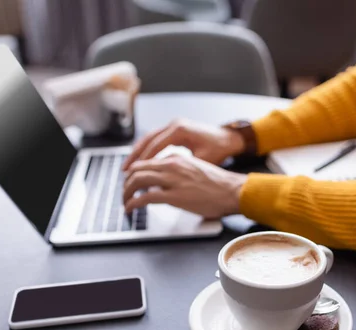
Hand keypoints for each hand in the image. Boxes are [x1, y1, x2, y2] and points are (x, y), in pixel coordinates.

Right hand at [122, 118, 244, 169]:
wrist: (230, 139)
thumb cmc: (219, 150)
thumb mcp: (201, 160)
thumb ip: (183, 167)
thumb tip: (167, 179)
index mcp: (179, 130)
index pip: (155, 146)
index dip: (143, 161)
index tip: (134, 173)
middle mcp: (174, 124)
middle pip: (147, 139)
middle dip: (135, 156)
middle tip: (125, 170)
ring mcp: (174, 125)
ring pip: (149, 138)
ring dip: (138, 153)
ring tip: (128, 167)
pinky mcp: (175, 130)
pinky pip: (156, 139)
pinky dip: (147, 150)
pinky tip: (141, 161)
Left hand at [123, 155, 246, 218]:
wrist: (232, 191)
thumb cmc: (219, 185)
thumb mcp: (195, 170)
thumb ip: (179, 173)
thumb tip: (166, 184)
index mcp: (177, 159)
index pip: (147, 162)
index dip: (135, 173)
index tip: (132, 183)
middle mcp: (171, 166)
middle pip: (137, 170)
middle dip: (126, 183)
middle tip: (124, 193)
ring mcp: (171, 180)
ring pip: (137, 181)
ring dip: (126, 193)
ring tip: (125, 202)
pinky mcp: (173, 196)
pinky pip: (144, 198)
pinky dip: (133, 203)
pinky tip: (130, 209)